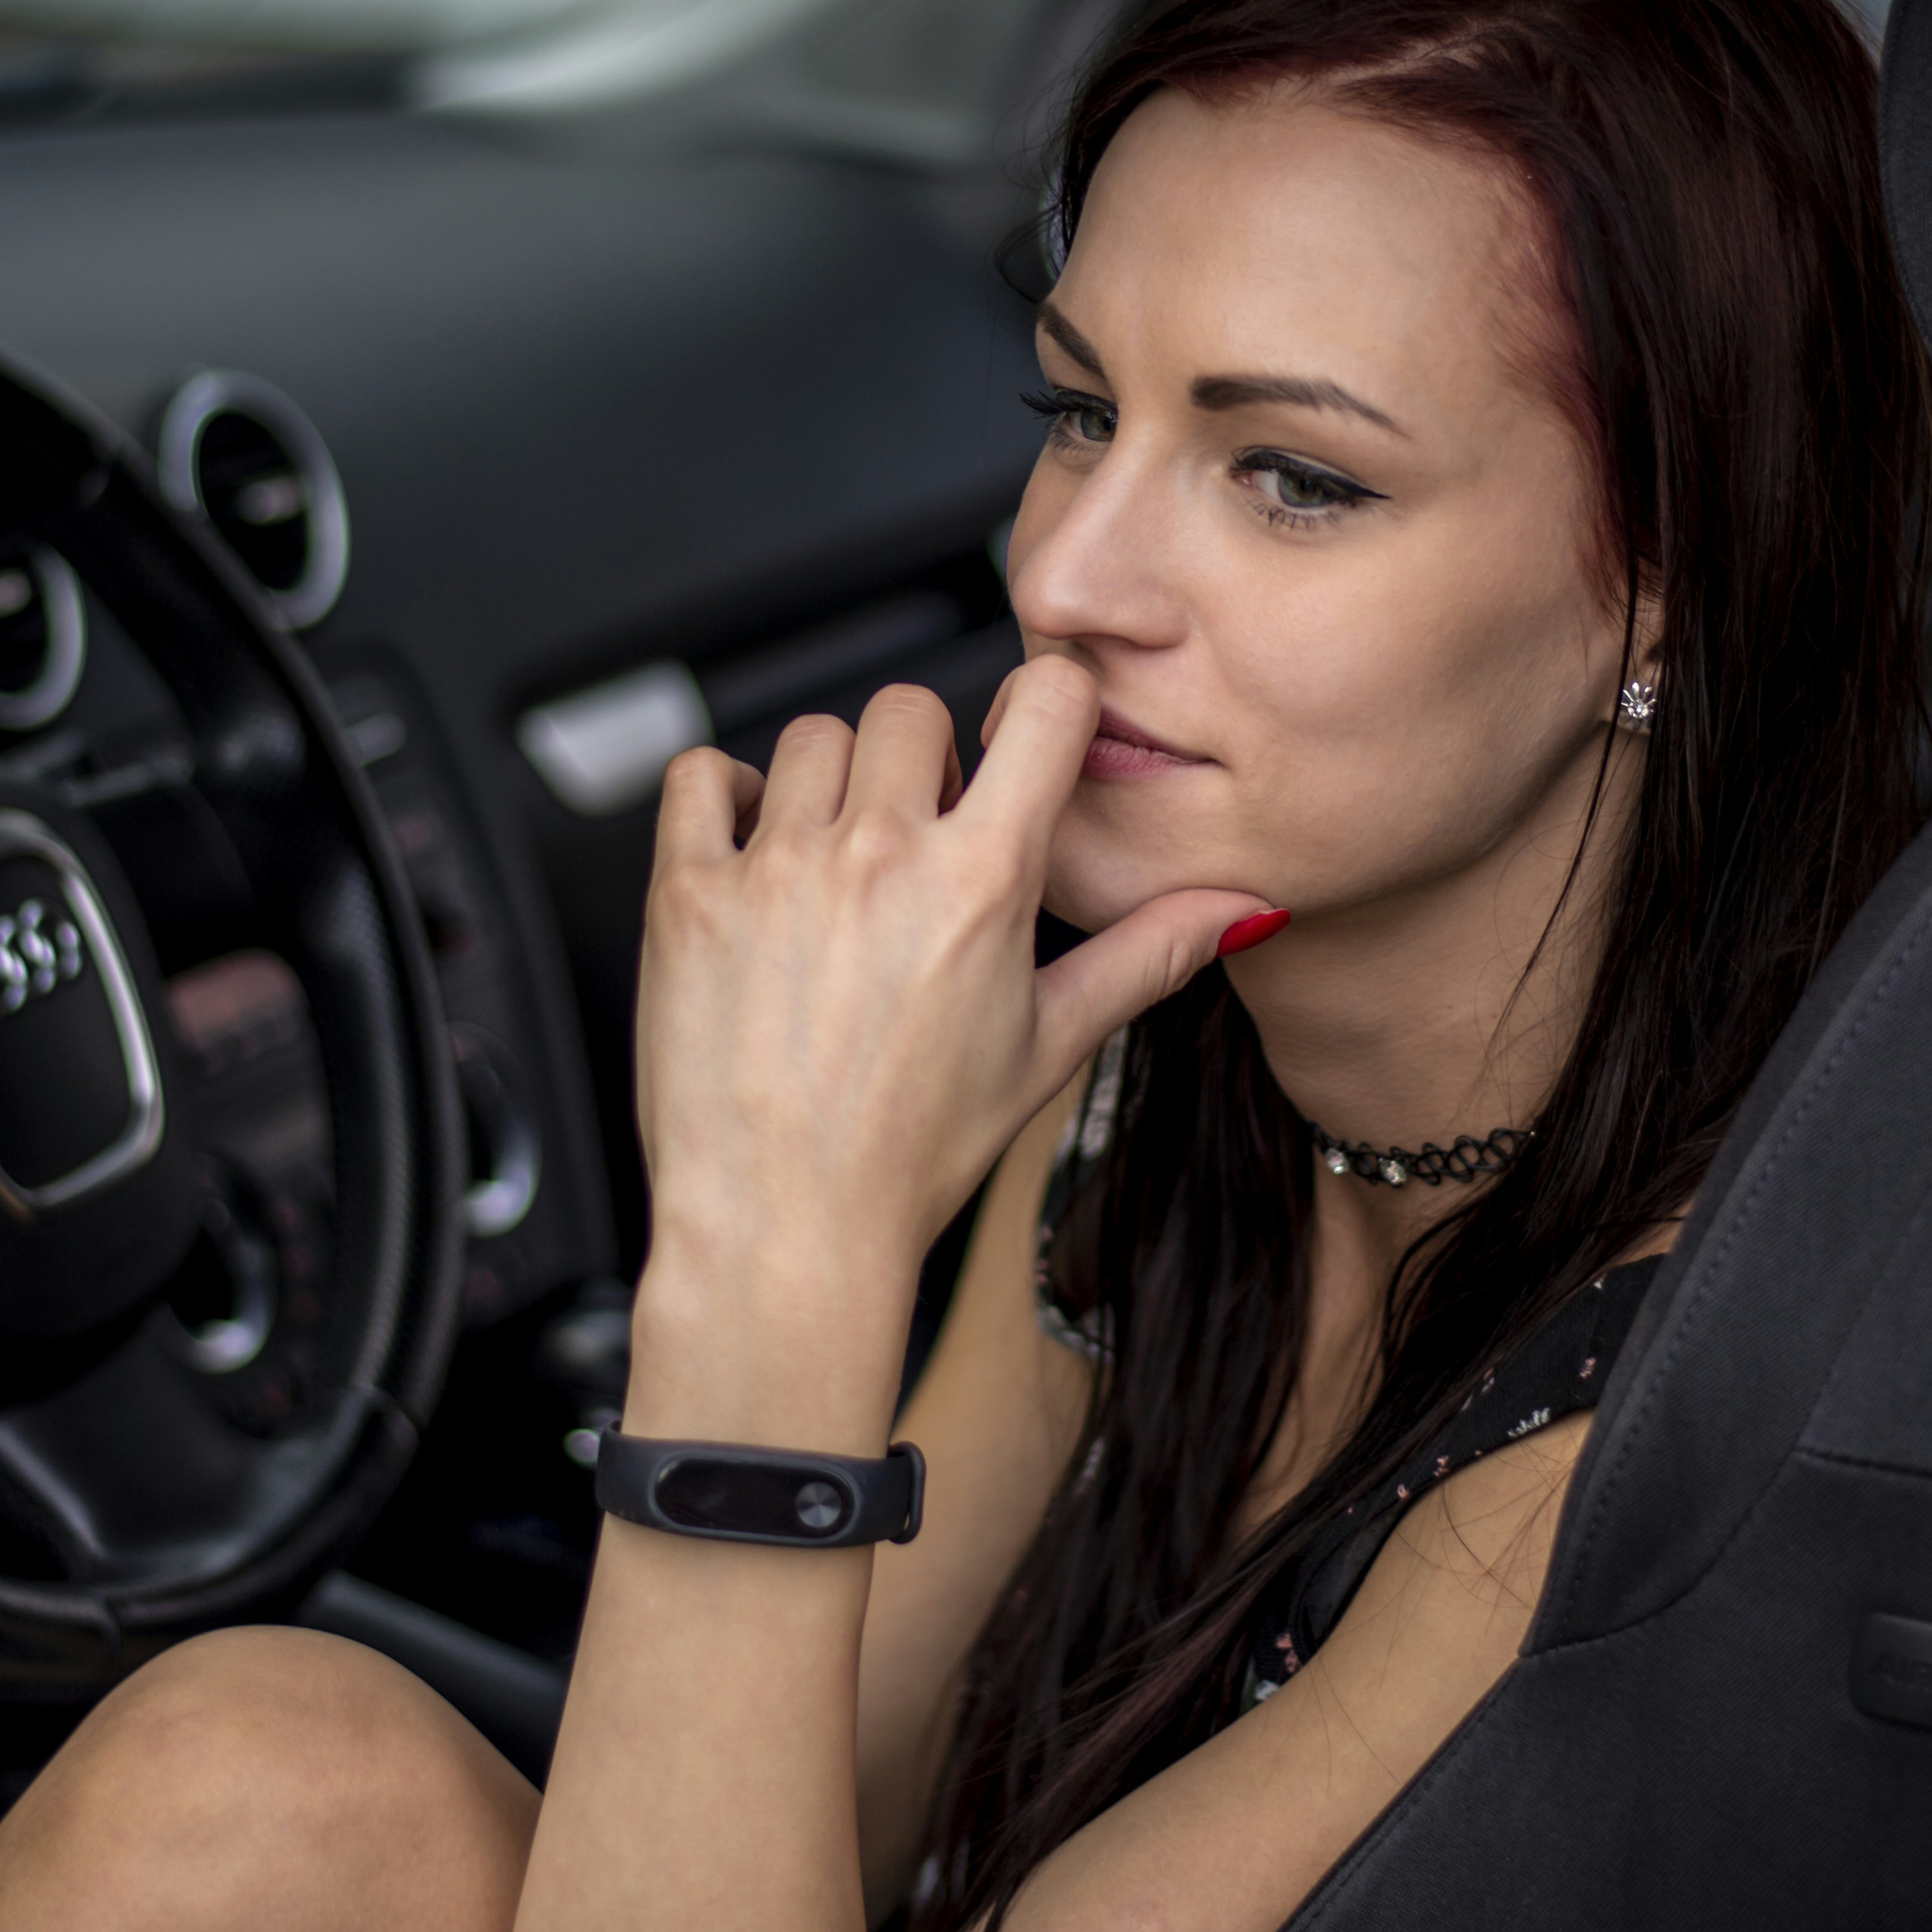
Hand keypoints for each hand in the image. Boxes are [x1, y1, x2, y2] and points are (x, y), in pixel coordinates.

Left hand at [632, 657, 1270, 1281]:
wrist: (784, 1227)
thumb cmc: (912, 1149)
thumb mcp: (1049, 1046)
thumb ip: (1147, 954)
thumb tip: (1243, 908)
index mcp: (981, 881)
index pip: (1043, 703)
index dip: (1042, 706)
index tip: (1024, 740)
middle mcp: (878, 856)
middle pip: (910, 708)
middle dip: (921, 760)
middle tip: (914, 842)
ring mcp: (776, 867)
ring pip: (810, 737)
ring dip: (828, 786)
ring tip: (834, 868)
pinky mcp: (688, 892)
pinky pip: (700, 775)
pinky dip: (724, 796)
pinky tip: (753, 852)